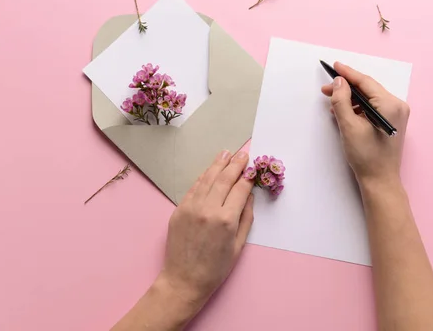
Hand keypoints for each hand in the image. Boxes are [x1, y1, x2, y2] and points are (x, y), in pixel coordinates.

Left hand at [158, 150, 253, 316]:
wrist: (184, 280)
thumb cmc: (216, 268)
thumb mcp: (239, 245)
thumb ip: (246, 217)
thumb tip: (248, 195)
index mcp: (226, 220)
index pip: (240, 189)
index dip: (248, 176)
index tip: (253, 167)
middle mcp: (208, 209)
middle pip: (224, 179)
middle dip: (235, 164)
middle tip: (242, 154)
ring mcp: (191, 208)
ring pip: (207, 179)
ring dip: (218, 164)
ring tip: (226, 153)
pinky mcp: (179, 210)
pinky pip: (193, 188)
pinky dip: (203, 177)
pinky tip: (210, 170)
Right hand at [321, 62, 409, 189]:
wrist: (380, 180)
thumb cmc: (366, 156)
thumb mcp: (349, 126)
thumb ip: (342, 101)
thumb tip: (338, 82)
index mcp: (390, 105)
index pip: (366, 82)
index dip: (348, 74)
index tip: (334, 66)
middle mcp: (397, 106)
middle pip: (368, 89)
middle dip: (346, 88)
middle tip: (326, 88)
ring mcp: (396, 114)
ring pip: (369, 99)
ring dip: (350, 99)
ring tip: (332, 101)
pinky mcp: (391, 122)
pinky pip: (372, 108)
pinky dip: (358, 108)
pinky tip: (343, 111)